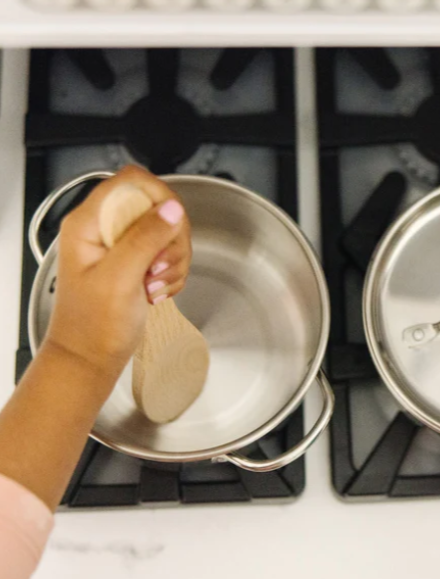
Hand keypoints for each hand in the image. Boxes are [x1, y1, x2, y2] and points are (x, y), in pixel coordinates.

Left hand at [44, 165, 192, 379]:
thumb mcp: (119, 279)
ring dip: (173, 261)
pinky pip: (169, 254)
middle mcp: (105, 229)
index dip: (159, 197)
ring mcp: (122, 246)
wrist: (91, 358)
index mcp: (89, 223)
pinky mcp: (137, 262)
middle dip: (170, 238)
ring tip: (155, 284)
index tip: (171, 225)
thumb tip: (171, 207)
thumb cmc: (92, 326)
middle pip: (158, 207)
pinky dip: (172, 274)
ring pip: (168, 232)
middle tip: (159, 266)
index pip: (132, 182)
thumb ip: (144, 239)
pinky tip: (157, 291)